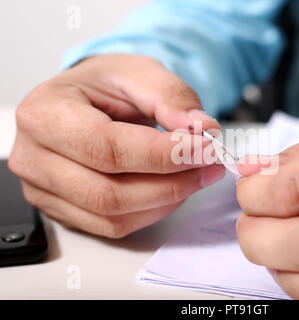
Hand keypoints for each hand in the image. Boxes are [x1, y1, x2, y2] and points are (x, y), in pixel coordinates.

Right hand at [8, 54, 224, 237]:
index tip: (205, 149)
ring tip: (197, 175)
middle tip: (209, 166)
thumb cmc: (105, 85)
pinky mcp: (63, 210)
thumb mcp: (139, 73)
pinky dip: (151, 212)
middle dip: (170, 183)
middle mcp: (34, 157)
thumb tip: (203, 129)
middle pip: (108, 191)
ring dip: (165, 200)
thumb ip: (171, 97)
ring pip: (112, 215)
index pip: (106, 147)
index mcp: (46, 113)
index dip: (162, 155)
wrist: (85, 100)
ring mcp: (44, 190)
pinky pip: (112, 226)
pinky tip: (173, 189)